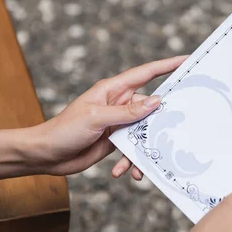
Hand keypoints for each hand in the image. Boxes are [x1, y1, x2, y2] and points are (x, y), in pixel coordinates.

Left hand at [30, 56, 186, 175]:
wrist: (45, 155)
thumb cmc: (64, 129)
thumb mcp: (96, 118)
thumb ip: (127, 112)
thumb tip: (156, 101)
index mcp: (113, 90)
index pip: (146, 73)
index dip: (167, 65)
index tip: (187, 60)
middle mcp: (119, 104)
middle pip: (151, 107)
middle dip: (162, 121)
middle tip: (175, 131)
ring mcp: (119, 123)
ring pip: (144, 132)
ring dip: (145, 149)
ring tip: (140, 166)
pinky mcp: (116, 140)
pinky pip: (134, 148)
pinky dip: (132, 161)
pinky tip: (123, 172)